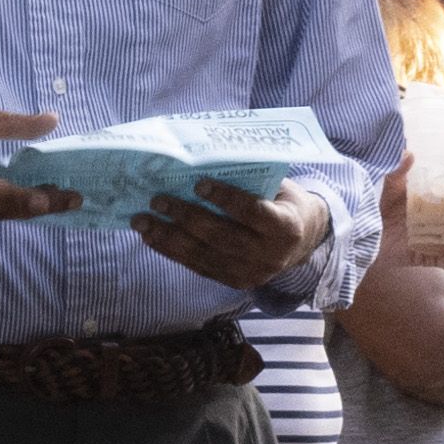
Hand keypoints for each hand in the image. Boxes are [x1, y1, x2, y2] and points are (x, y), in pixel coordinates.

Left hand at [131, 176, 314, 294]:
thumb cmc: (282, 202)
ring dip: (169, 237)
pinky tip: (151, 236)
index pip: (253, 213)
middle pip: (222, 237)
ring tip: (142, 220)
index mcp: (287, 228)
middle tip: (157, 200)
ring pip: (204, 255)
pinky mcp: (234, 282)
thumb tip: (203, 161)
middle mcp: (270, 256)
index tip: (199, 182)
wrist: (301, 241)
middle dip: (186, 217)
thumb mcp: (278, 187)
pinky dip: (171, 251)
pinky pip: (198, 266)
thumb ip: (250, 179)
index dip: (226, 198)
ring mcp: (251, 274)